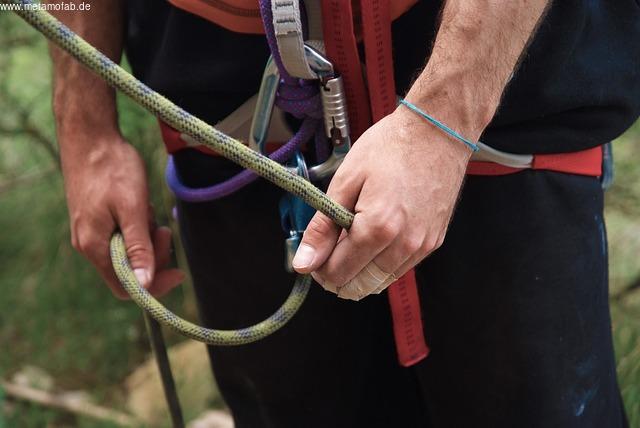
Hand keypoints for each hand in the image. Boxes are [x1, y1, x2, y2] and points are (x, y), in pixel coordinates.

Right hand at [62, 134, 183, 298]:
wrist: (89, 135)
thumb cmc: (111, 168)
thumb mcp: (132, 208)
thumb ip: (138, 248)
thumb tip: (144, 285)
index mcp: (94, 246)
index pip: (126, 286)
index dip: (154, 285)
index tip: (178, 271)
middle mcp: (89, 244)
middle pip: (130, 269)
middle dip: (153, 254)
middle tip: (165, 229)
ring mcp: (92, 231)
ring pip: (129, 250)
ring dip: (147, 236)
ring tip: (149, 209)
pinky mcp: (97, 219)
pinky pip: (123, 234)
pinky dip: (138, 224)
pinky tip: (140, 204)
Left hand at [292, 106, 472, 299]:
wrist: (437, 131)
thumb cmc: (392, 147)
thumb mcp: (346, 181)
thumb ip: (323, 228)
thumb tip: (304, 262)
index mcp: (378, 227)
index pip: (339, 273)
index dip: (319, 269)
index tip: (313, 256)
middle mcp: (404, 244)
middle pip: (360, 287)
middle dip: (337, 277)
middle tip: (327, 254)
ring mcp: (422, 246)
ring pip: (380, 283)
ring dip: (359, 274)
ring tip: (348, 244)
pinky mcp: (434, 242)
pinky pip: (400, 269)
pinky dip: (380, 266)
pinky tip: (372, 242)